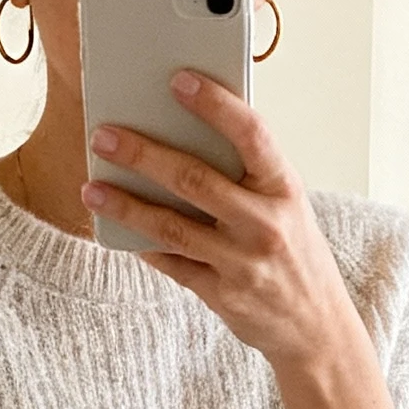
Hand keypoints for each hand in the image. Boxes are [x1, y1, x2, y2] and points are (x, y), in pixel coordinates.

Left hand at [82, 77, 408, 408]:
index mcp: (284, 188)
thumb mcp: (286, 204)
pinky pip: (172, 265)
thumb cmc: (295, 253)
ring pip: (173, 227)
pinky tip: (116, 229)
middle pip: (194, 180)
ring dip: (127, 205)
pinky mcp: (222, 295)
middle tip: (104, 136)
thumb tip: (183, 137)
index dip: (214, 104)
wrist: (316, 328)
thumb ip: (246, 175)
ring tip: (92, 188)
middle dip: (143, 154)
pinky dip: (143, 245)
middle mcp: (264, 224)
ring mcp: (241, 263)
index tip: (178, 80)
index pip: (250, 133)